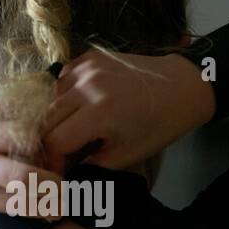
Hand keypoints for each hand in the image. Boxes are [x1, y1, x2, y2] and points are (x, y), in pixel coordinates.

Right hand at [41, 49, 214, 172]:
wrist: (182, 86)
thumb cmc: (158, 125)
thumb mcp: (125, 155)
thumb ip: (90, 165)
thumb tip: (64, 170)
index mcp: (99, 113)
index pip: (55, 141)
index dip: (52, 160)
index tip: (58, 170)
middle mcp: (88, 86)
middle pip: (47, 119)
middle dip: (50, 141)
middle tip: (61, 155)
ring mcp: (87, 67)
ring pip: (51, 99)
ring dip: (56, 118)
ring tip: (71, 131)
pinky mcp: (89, 57)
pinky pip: (62, 80)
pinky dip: (64, 96)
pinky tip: (78, 107)